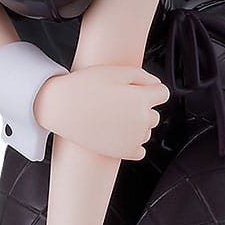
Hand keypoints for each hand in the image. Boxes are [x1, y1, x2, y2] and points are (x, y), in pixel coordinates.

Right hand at [34, 63, 168, 159]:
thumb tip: (156, 84)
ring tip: (112, 118)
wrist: (61, 107)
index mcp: (143, 99)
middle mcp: (142, 120)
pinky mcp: (124, 152)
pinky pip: (140, 150)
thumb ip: (142, 76)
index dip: (150, 90)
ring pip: (146, 131)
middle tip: (118, 104)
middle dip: (142, 108)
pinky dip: (131, 143)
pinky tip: (116, 133)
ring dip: (136, 125)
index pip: (163, 94)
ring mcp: (134, 138)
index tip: (136, 90)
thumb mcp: (115, 72)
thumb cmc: (85, 86)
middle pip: (154, 114)